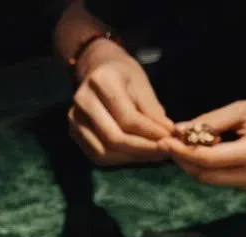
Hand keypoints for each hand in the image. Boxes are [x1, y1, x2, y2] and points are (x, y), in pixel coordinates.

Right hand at [68, 40, 172, 165]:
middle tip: (165, 151)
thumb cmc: (123, 74)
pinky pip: (98, 155)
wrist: (97, 68)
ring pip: (105, 152)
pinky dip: (120, 159)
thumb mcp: (142, 84)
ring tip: (154, 154)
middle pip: (114, 138)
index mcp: (101, 81)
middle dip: (144, 149)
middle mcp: (83, 101)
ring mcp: (74, 118)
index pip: (128, 118)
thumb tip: (168, 135)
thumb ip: (152, 110)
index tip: (171, 139)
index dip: (151, 133)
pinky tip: (137, 155)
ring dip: (132, 158)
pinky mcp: (74, 132)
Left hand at [160, 99, 245, 189]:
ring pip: (209, 180)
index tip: (164, 140)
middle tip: (167, 142)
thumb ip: (210, 121)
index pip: (209, 159)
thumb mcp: (242, 109)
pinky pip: (218, 178)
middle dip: (183, 161)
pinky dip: (204, 166)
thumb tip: (178, 130)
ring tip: (181, 144)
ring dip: (191, 164)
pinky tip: (199, 150)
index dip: (182, 152)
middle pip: (205, 175)